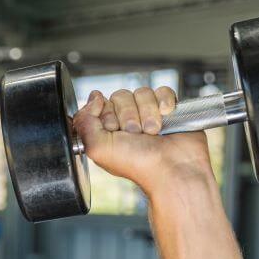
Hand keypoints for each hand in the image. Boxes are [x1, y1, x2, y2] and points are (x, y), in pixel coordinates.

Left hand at [73, 87, 214, 190]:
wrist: (173, 167)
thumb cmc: (138, 164)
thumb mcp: (98, 149)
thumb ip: (84, 122)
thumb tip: (93, 96)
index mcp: (106, 132)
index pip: (100, 104)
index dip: (108, 115)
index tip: (115, 131)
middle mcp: (125, 123)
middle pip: (121, 96)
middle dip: (129, 115)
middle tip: (136, 134)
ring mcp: (147, 115)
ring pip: (142, 92)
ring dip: (148, 112)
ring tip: (152, 132)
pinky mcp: (168, 110)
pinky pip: (162, 91)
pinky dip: (164, 102)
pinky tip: (166, 117)